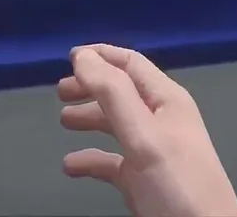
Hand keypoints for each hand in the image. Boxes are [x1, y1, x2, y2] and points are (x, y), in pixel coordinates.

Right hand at [58, 45, 236, 216]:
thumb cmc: (177, 182)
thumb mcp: (144, 135)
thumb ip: (114, 94)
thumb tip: (82, 56)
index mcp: (167, 100)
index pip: (132, 65)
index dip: (102, 56)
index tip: (69, 56)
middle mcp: (161, 120)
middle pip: (121, 92)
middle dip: (91, 87)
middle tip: (59, 92)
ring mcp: (152, 152)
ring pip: (116, 125)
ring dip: (90, 118)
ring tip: (63, 121)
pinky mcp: (143, 180)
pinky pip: (112, 162)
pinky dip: (91, 160)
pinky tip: (71, 165)